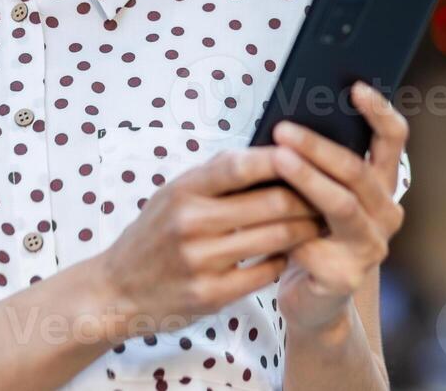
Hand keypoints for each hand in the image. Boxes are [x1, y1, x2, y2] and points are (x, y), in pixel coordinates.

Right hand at [94, 145, 323, 341]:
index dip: (279, 158)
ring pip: (276, 238)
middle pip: (270, 203)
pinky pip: (265, 272)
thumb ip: (217, 176)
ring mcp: (201, 261)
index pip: (240, 165)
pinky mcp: (210, 294)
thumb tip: (273, 151)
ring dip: (306, 228)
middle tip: (329, 194)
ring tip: (320, 221)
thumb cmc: (153, 234)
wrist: (117, 290)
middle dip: (308, 198)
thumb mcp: (174, 193)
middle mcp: (190, 222)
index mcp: (183, 189)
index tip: (307, 153)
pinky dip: (284, 260)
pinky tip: (292, 253)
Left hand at [270, 81, 408, 334]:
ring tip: (277, 159)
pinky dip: (289, 230)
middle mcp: (385, 213)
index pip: (393, 139)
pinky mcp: (347, 275)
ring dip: (307, 179)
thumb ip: (314, 164)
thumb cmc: (310, 234)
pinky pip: (315, 245)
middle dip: (319, 147)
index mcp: (381, 185)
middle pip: (358, 170)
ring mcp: (370, 246)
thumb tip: (287, 121)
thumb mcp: (315, 193)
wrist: (311, 300)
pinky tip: (265, 222)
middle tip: (285, 129)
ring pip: (341, 204)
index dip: (379, 111)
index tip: (355, 87)